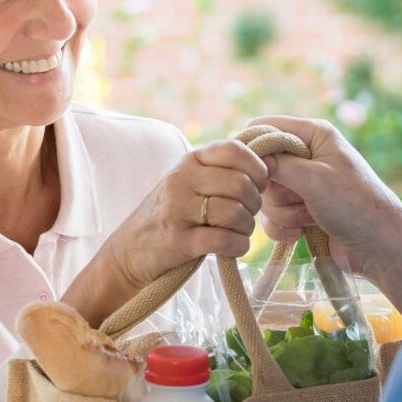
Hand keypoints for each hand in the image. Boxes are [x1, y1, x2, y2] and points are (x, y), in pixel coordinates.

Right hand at [105, 140, 268, 289]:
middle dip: (254, 204)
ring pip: (235, 213)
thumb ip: (222, 171)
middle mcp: (182, 180)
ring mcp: (177, 210)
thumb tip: (271, 162)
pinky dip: (237, 246)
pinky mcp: (178, 241)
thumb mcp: (190, 182)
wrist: (130, 251)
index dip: (257, 169)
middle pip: (241, 184)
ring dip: (246, 228)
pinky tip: (233, 247)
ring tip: (238, 232)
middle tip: (247, 215)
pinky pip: (224, 240)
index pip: (235, 150)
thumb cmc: (171, 215)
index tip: (257, 186)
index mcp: (189, 161)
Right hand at [248, 116, 401, 318]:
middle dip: (275, 191)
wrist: (379, 247)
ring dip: (283, 212)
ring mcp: (305, 184)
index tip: (251, 172)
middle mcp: (308, 155)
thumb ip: (278, 164)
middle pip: (263, 166)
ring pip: (268, 195)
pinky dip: (284, 226)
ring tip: (309, 217)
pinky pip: (274, 216)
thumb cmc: (354, 205)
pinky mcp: (303, 210)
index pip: (266, 126)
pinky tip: (302, 232)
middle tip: (300, 199)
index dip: (253, 147)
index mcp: (314, 134)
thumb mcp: (313, 178)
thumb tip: (250, 158)